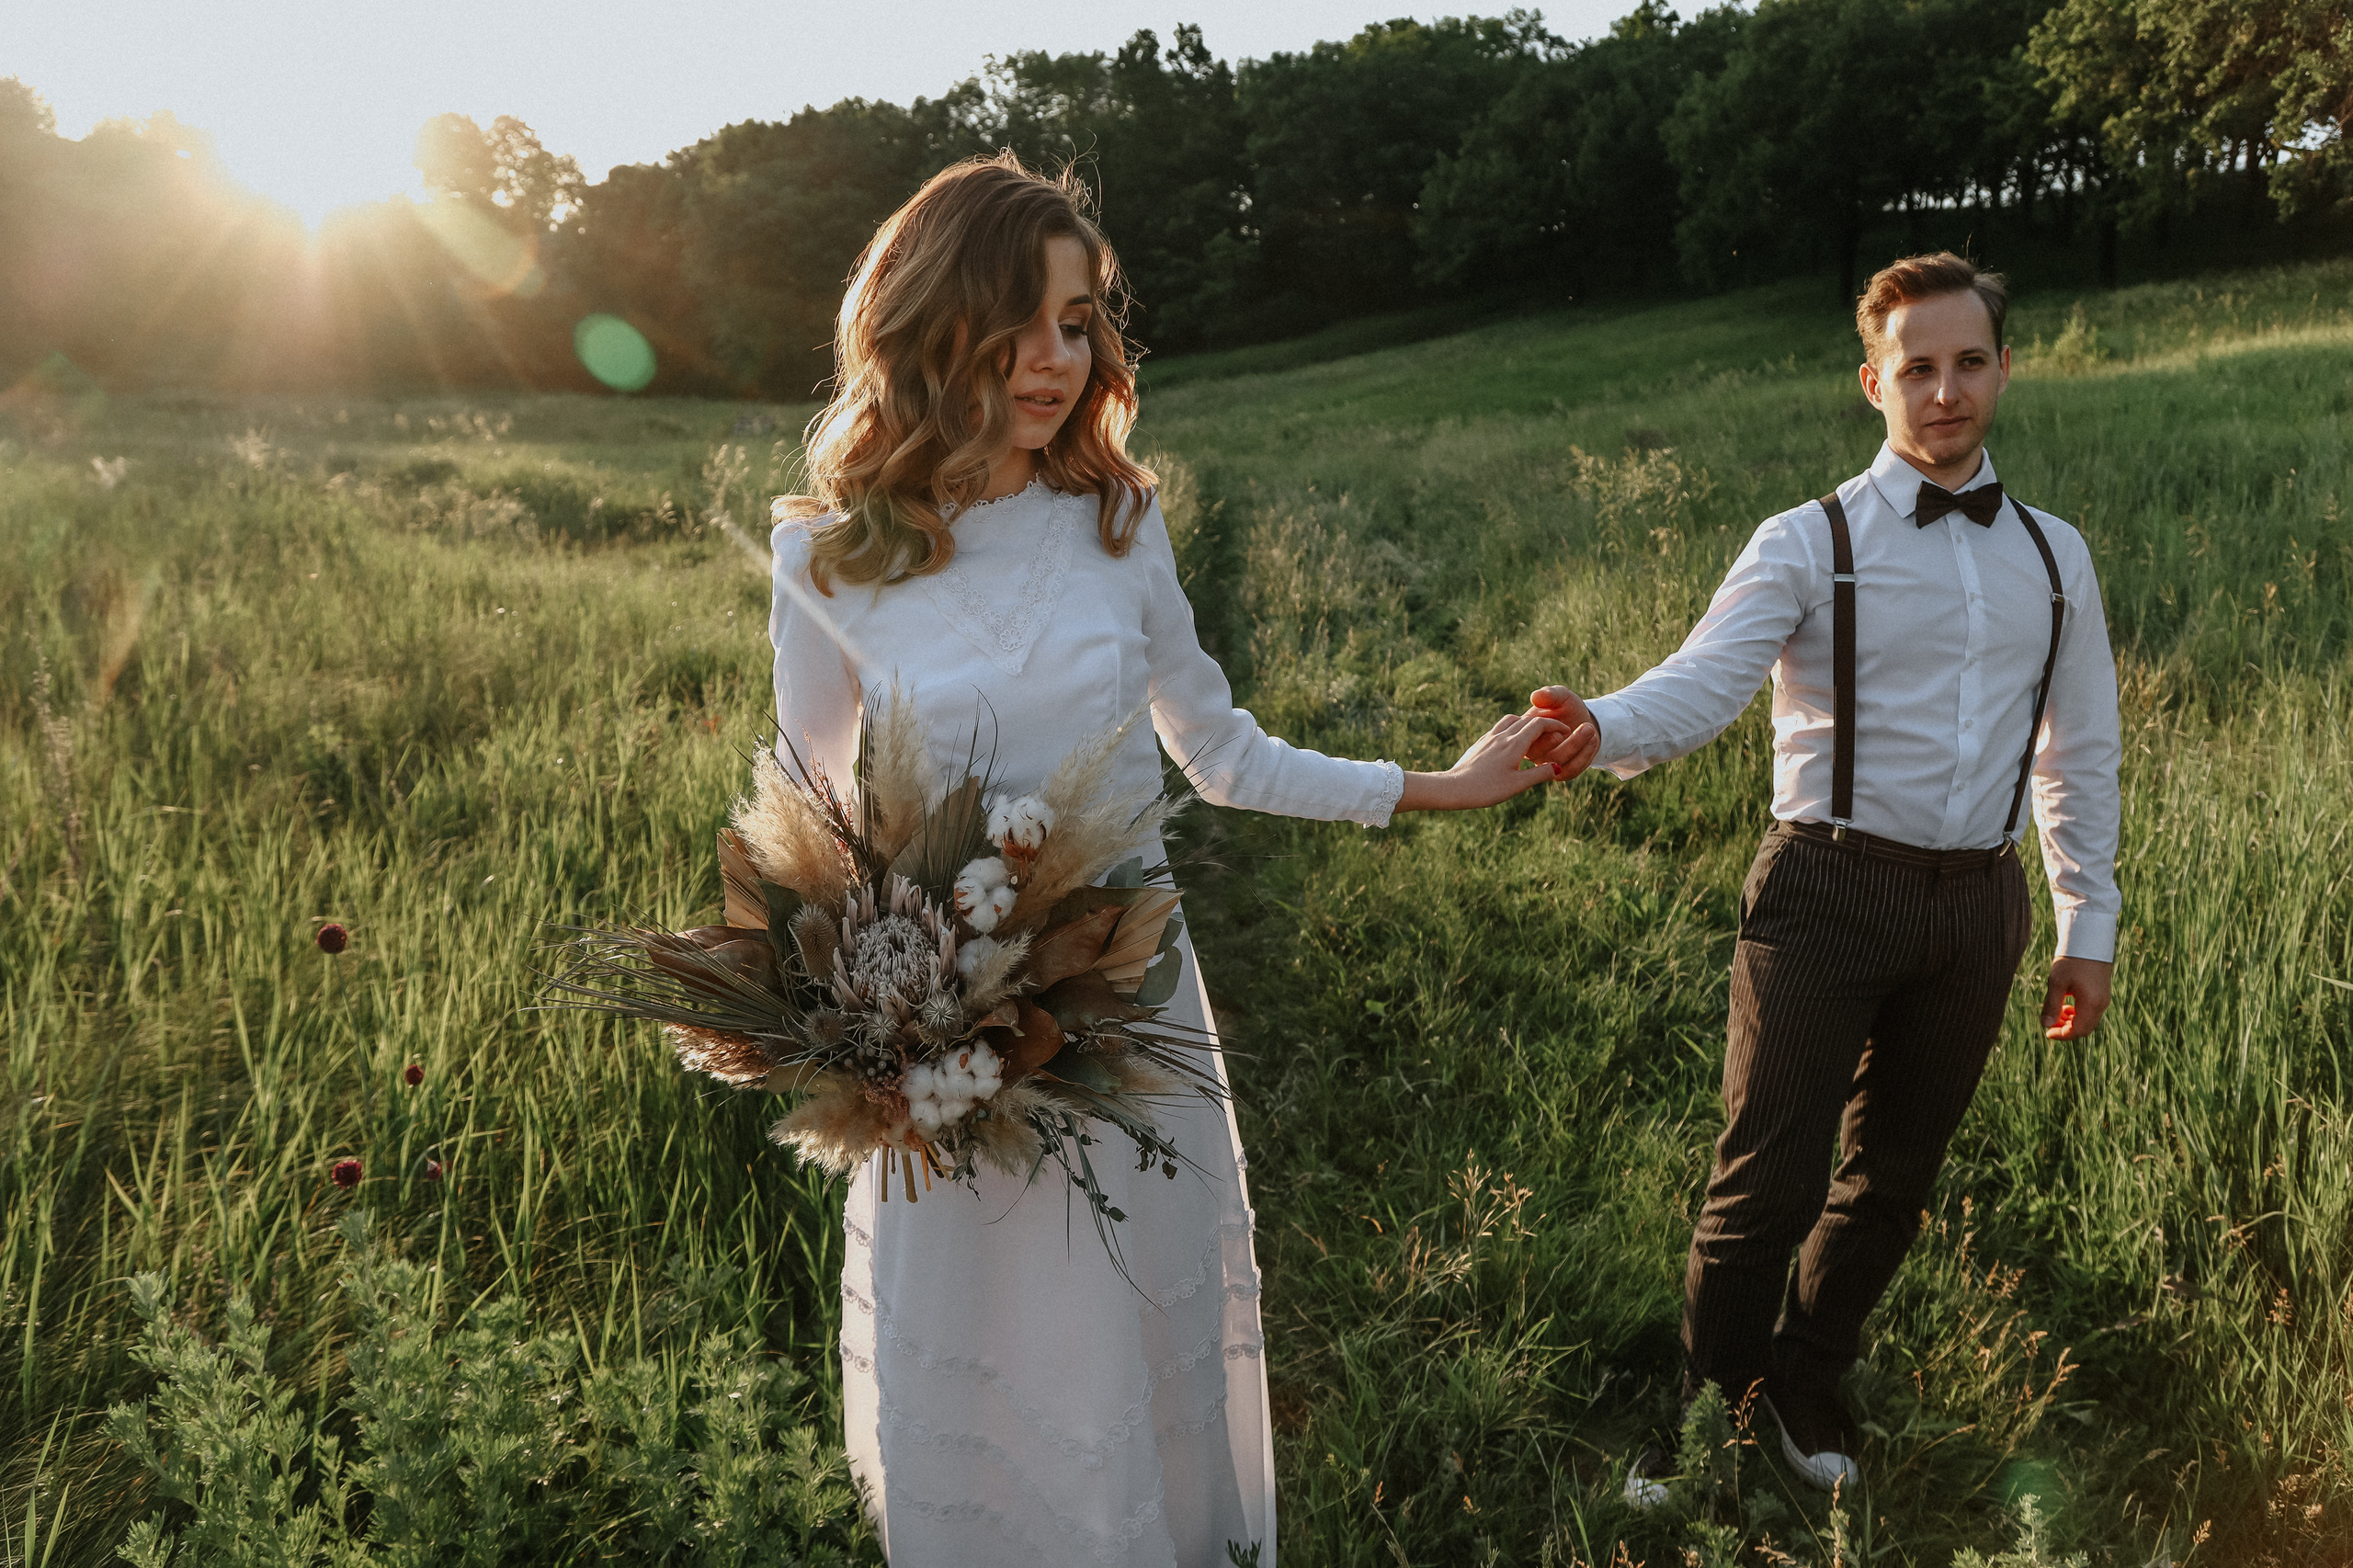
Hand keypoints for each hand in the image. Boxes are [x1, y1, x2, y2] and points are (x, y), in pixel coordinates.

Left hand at [1395, 711, 1590, 811]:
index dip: (1555, 726)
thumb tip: (1558, 767)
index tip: (1565, 731)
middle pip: (1527, 720)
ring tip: (1533, 734)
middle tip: (1555, 733)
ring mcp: (1489, 738)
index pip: (1539, 724)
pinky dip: (1511, 728)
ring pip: (1511, 720)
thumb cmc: (1486, 789)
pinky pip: (1499, 728)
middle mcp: (1502, 736)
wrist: (1453, 787)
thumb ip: (1539, 774)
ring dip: (1525, 722)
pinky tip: (1510, 742)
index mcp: (1514, 744)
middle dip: (1543, 723)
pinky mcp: (1480, 743)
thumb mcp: (1517, 785)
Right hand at [1524, 686, 1599, 777]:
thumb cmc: (1566, 707)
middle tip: (1586, 726)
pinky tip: (1592, 740)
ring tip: (1590, 728)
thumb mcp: (1560, 696)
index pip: (1526, 736)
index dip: (1545, 729)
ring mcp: (1546, 764)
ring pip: (1557, 763)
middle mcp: (1531, 751)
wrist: (1581, 720)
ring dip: (1578, 746)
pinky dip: (1584, 756)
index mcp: (1524, 733)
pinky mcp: (1561, 773)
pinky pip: (1571, 770)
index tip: (1562, 720)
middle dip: (1565, 741)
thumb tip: (1536, 696)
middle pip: (1540, 754)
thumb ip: (1550, 695)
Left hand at [2042, 957, 2111, 1038]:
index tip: (2047, 1033)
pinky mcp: (2102, 993)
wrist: (2089, 941)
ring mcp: (2104, 999)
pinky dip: (2078, 1014)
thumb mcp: (2056, 983)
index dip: (2062, 1035)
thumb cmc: (2071, 960)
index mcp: (2092, 1003)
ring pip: (2088, 1020)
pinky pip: (2091, 1011)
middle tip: (2049, 1023)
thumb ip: (2051, 1005)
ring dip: (2071, 1021)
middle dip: (2066, 1029)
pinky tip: (2065, 1006)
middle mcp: (2101, 1004)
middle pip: (2085, 1028)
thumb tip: (2045, 1025)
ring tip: (2055, 1013)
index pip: (2078, 1030)